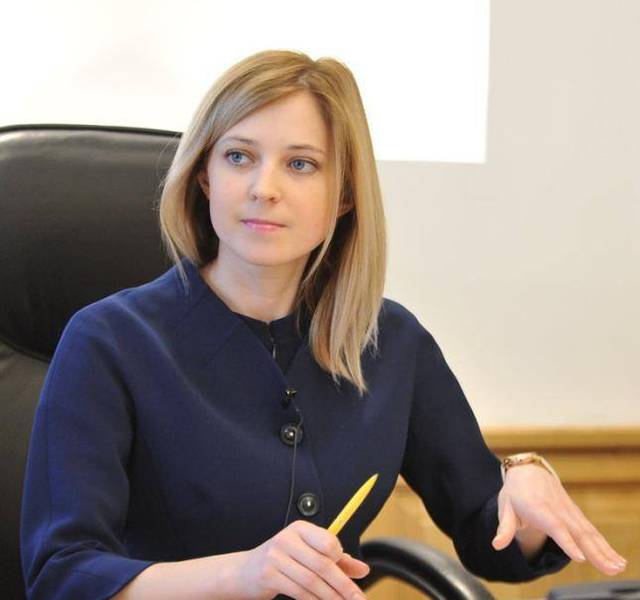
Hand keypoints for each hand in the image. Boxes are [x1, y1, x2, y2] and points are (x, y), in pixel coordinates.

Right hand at [232, 520, 369, 599]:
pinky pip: (299, 592)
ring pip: (312, 582)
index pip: (328, 542)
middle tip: (358, 599)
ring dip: (331, 597)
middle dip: (343, 585)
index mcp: (300, 529)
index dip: (341, 560)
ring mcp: (275, 557)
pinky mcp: (268, 575)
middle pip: (322, 565)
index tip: (350, 575)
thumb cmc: (284, 560)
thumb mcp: (308, 553)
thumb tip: (363, 570)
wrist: (245, 571)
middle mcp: (287, 539)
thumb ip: (337, 560)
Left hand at [492, 464, 627, 575]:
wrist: (528, 470)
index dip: (566, 541)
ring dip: (605, 550)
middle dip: (595, 551)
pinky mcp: (576, 513)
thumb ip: (504, 527)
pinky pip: (592, 530)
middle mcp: (557, 508)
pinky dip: (605, 544)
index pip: (554, 526)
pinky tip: (617, 558)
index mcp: (538, 507)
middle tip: (609, 569)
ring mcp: (569, 510)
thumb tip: (496, 545)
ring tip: (618, 567)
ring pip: (589, 532)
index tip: (579, 557)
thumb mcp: (504, 506)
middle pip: (578, 532)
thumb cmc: (515, 491)